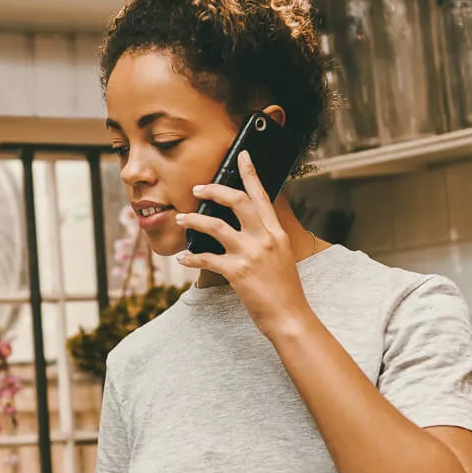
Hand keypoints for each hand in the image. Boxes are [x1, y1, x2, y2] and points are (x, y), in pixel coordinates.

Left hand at [175, 151, 311, 334]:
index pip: (261, 195)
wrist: (290, 317)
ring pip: (215, 226)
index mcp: (276, 233)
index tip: (242, 155)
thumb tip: (244, 228)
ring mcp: (251, 254)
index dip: (250, 173)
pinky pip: (206, 258)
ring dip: (194, 221)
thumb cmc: (284, 290)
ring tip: (181, 219)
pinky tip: (183, 258)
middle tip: (197, 189)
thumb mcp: (282, 257)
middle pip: (237, 201)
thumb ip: (266, 239)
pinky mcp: (238, 272)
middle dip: (214, 191)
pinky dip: (191, 257)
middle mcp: (265, 238)